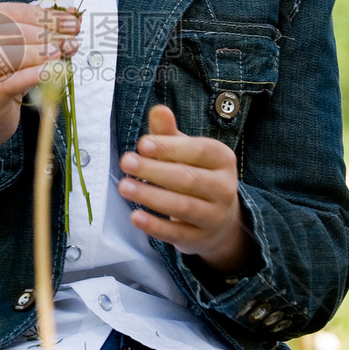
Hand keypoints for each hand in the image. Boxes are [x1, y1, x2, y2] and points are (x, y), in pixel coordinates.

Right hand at [0, 2, 79, 173]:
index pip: (16, 12)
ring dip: (38, 53)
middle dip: (47, 34)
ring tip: (59, 54)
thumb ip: (43, 31)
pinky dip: (32, 75)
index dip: (46, 16)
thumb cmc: (0, 76)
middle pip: (13, 32)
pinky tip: (50, 72)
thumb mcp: (20, 48)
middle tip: (69, 40)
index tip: (71, 21)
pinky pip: (10, 83)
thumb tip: (71, 16)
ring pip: (8, 55)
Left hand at [118, 104, 257, 273]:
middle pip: (189, 179)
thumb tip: (158, 110)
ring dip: (151, 196)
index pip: (199, 151)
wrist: (219, 221)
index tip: (142, 144)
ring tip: (124, 186)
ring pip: (183, 206)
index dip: (170, 147)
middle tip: (126, 162)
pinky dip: (155, 226)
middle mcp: (224, 188)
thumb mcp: (185, 151)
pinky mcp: (200, 239)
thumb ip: (169, 133)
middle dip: (154, 170)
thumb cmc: (195, 174)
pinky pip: (177, 233)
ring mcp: (215, 216)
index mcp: (222, 159)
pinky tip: (135, 216)